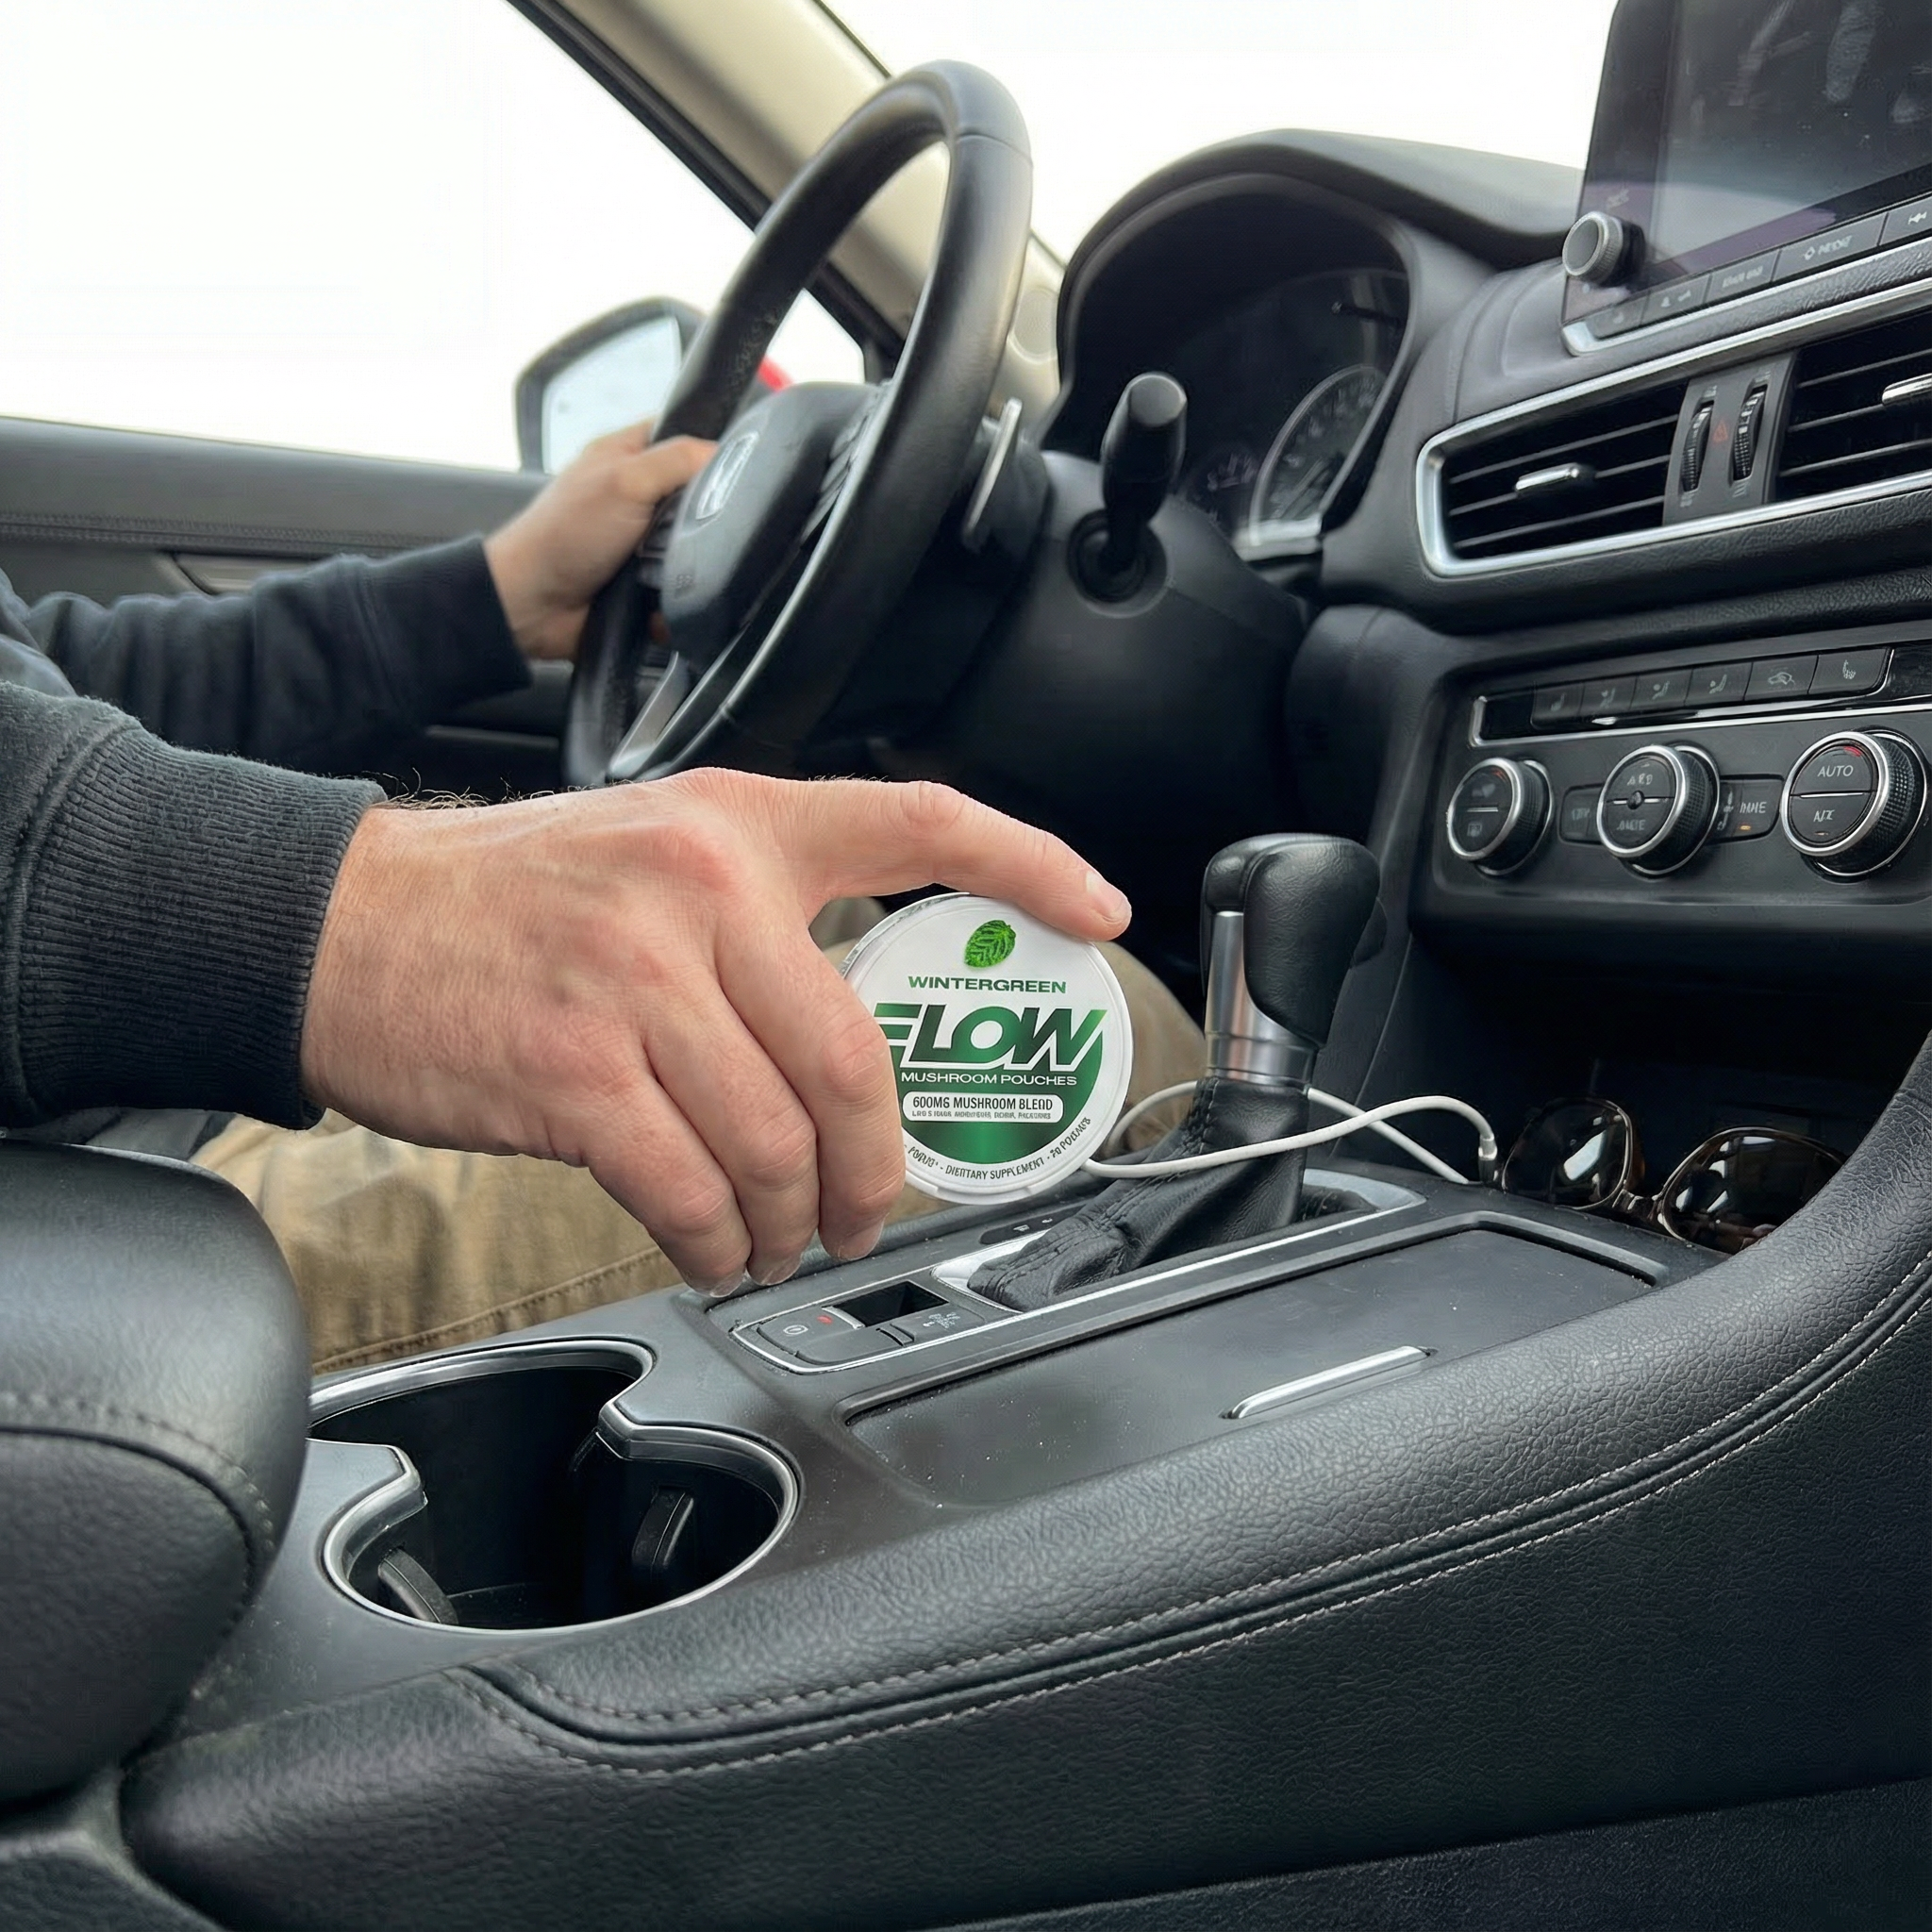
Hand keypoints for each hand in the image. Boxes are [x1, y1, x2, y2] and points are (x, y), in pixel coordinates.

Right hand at [301, 774, 1132, 1293]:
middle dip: (874, 1164)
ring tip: (781, 1239)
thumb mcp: (644, 847)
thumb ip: (754, 911)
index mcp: (735, 823)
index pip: (915, 818)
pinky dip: (720, 1241)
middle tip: (867, 1209)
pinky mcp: (573, 1074)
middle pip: (852, 1059)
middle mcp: (699, 887)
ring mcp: (634, 982)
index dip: (1027, 861)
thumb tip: (847, 1039)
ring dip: (793, 1218)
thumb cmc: (501, 901)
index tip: (1100, 907)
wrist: (341, 925)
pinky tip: (715, 1247)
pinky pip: (693, 1189)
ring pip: (777, 1139)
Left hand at [483, 426, 714, 661]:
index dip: (708, 444)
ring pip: (695, 545)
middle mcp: (637, 494)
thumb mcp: (625, 481)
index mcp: (627, 455)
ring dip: (691, 561)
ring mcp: (642, 541)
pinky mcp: (646, 582)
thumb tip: (725, 453)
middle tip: (698, 524)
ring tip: (676, 567)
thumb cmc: (564, 533)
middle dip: (704, 515)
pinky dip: (677, 596)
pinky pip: (682, 586)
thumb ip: (677, 460)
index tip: (734, 465)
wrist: (533, 604)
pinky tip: (666, 598)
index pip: (682, 433)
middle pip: (698, 496)